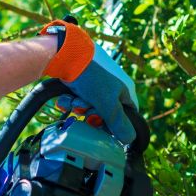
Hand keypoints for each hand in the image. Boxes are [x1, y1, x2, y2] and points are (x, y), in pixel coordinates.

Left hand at [40, 20, 138, 143]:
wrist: (65, 56)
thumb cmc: (90, 77)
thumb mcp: (107, 103)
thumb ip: (118, 122)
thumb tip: (130, 139)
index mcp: (124, 90)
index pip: (128, 115)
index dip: (116, 125)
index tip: (104, 129)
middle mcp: (112, 88)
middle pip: (105, 114)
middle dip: (91, 114)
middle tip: (85, 109)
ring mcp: (96, 85)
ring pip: (89, 107)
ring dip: (78, 106)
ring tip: (73, 99)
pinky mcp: (81, 83)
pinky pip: (78, 99)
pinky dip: (71, 100)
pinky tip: (65, 97)